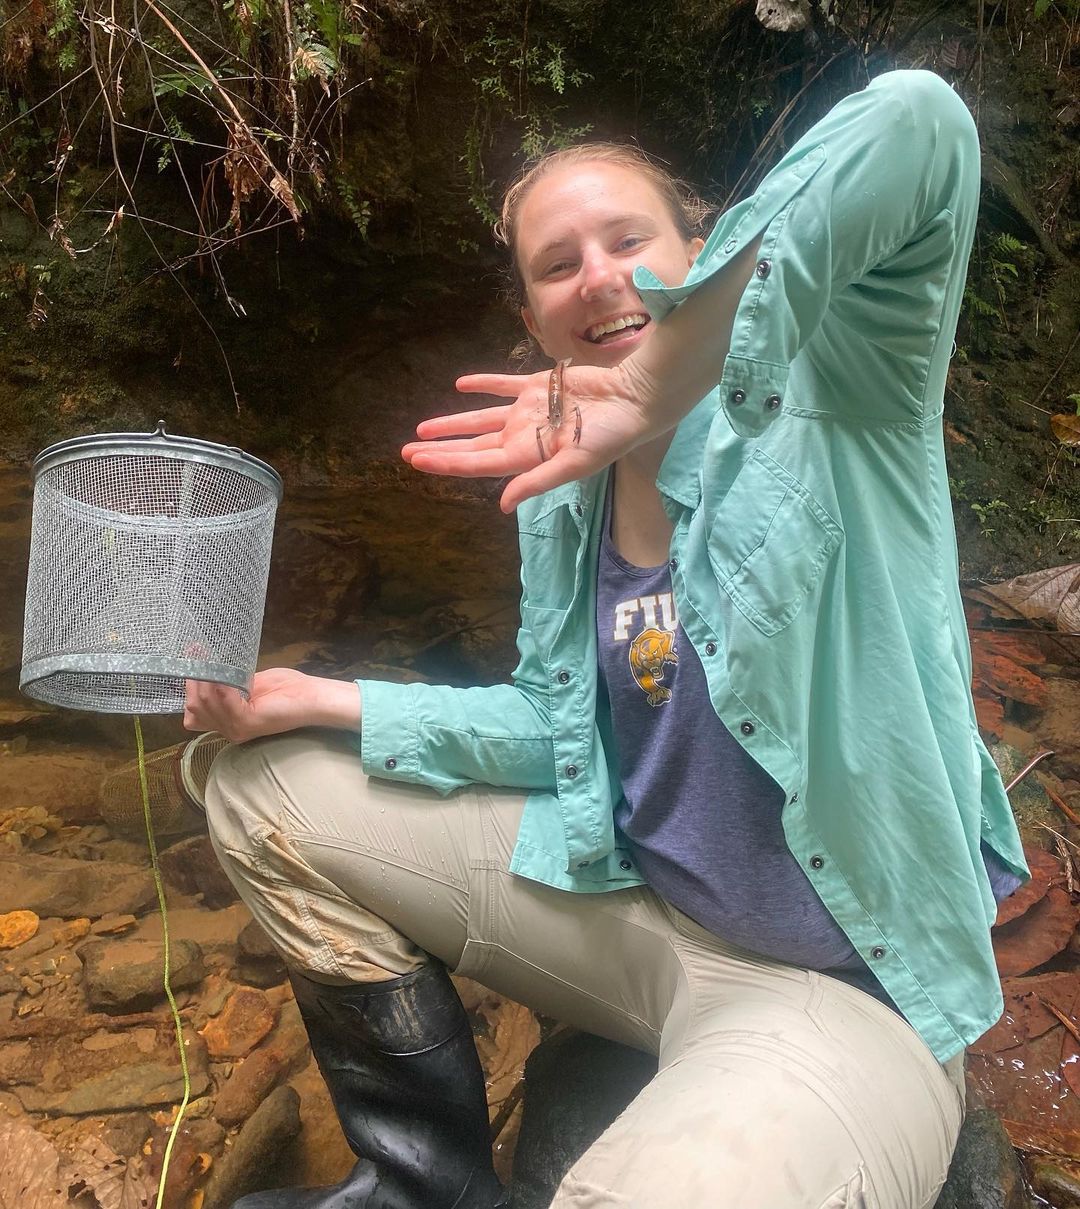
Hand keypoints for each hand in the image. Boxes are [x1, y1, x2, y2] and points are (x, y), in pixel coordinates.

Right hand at [183, 669, 360, 743]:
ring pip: (204, 704)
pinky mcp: (247, 723)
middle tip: (198, 654)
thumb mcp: (249, 684)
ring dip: (205, 678)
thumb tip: (207, 668)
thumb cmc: (285, 688)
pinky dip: (221, 685)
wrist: (310, 696)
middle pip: (194, 708)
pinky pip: (224, 702)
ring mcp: (236, 729)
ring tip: (208, 659)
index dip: (189, 688)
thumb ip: (228, 683)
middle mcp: (228, 731)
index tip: (190, 660)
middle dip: (194, 680)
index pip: (193, 713)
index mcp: (227, 723)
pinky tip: (223, 673)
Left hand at [402, 363, 653, 512]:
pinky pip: (503, 385)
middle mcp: (523, 434)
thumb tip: (502, 506)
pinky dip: (482, 384)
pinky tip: (460, 385)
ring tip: (423, 428)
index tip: (416, 461)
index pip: (477, 462)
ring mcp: (529, 410)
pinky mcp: (539, 385)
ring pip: (481, 417)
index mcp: (527, 455)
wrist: (633, 399)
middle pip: (473, 443)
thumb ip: (535, 482)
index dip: (445, 462)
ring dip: (453, 422)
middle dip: (440, 448)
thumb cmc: (609, 436)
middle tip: (406, 451)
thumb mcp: (573, 465)